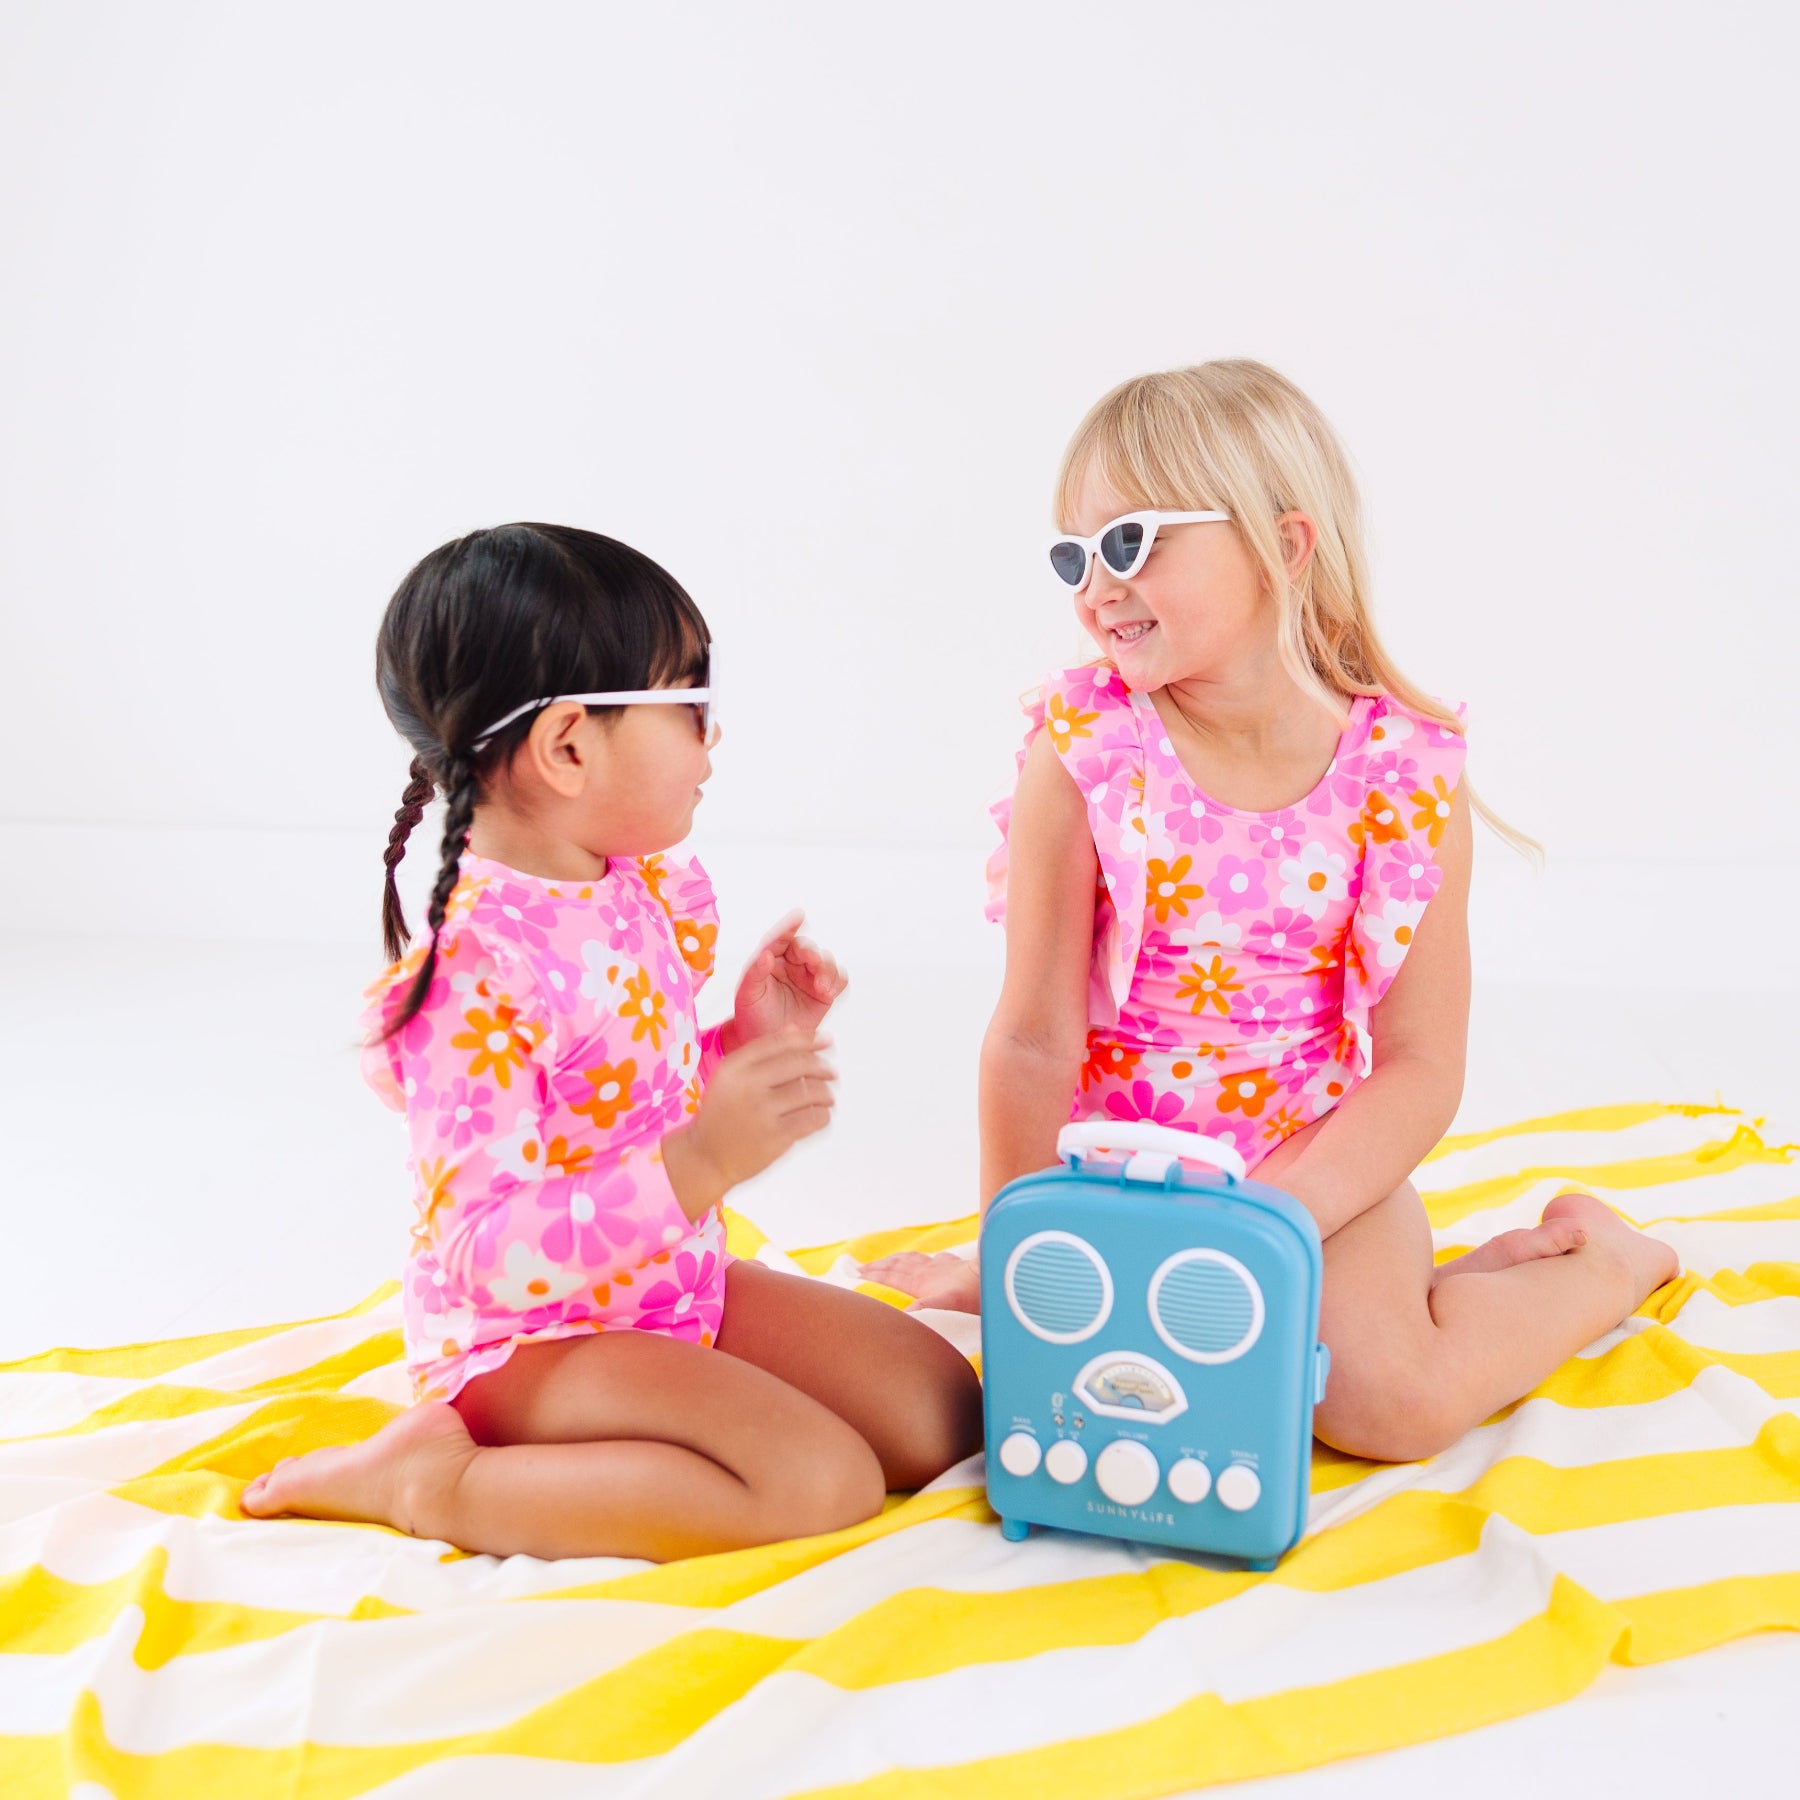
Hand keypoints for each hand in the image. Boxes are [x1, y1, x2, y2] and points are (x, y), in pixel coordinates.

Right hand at [662, 1028, 836, 1218]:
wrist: (705, 1157)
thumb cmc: (722, 1115)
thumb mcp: (731, 1078)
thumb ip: (761, 1053)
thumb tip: (794, 1028)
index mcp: (735, 1067)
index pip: (780, 1042)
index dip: (808, 1039)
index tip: (826, 1040)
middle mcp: (747, 1085)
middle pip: (800, 1064)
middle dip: (822, 1066)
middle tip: (832, 1072)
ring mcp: (762, 1112)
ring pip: (811, 1092)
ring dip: (826, 1093)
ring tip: (827, 1098)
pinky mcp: (775, 1137)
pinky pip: (813, 1119)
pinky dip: (823, 1115)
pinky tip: (820, 1116)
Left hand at [724, 911, 847, 1048]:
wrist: (763, 1039)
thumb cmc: (751, 1014)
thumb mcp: (747, 994)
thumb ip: (755, 972)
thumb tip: (766, 954)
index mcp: (770, 958)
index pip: (780, 938)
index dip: (789, 926)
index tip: (799, 915)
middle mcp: (791, 964)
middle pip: (807, 948)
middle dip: (812, 953)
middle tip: (813, 961)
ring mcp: (809, 977)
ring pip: (825, 962)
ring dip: (826, 970)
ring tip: (821, 987)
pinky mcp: (824, 992)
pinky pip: (838, 979)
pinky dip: (837, 981)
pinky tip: (828, 991)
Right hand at [859, 1249, 981, 1313]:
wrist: (998, 1276)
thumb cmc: (975, 1294)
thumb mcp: (948, 1304)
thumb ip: (925, 1306)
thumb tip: (903, 1314)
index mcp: (922, 1281)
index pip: (891, 1276)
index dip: (873, 1274)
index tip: (855, 1273)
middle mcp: (928, 1271)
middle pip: (897, 1265)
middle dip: (878, 1266)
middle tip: (860, 1266)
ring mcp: (942, 1267)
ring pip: (912, 1260)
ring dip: (896, 1260)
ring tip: (886, 1261)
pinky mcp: (956, 1266)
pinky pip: (934, 1259)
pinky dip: (925, 1259)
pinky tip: (930, 1259)